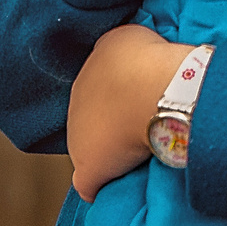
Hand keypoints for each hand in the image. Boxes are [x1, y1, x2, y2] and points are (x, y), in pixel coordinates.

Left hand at [66, 24, 185, 200]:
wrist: (150, 90)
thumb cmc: (146, 62)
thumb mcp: (131, 38)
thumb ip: (122, 50)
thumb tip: (125, 57)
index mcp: (86, 74)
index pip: (98, 91)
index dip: (119, 98)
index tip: (139, 102)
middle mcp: (76, 104)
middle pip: (92, 119)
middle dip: (111, 123)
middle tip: (140, 126)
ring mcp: (79, 140)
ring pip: (91, 148)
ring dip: (109, 153)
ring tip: (137, 154)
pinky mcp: (89, 168)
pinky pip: (89, 182)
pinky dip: (99, 185)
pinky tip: (114, 187)